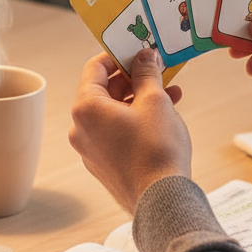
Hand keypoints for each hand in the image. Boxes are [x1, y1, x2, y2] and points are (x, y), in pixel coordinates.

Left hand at [69, 50, 191, 213]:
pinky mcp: (103, 164)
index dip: (118, 55)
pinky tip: (162, 119)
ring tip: (170, 95)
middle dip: (133, 79)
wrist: (161, 200)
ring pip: (112, 113)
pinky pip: (115, 133)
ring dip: (139, 100)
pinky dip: (134, 121)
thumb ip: (146, 73)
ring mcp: (90, 149)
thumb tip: (144, 57)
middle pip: (104, 91)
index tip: (138, 51)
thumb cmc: (156, 149)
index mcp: (86, 108)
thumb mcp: (155, 100)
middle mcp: (81, 128)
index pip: (95, 68)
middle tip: (158, 71)